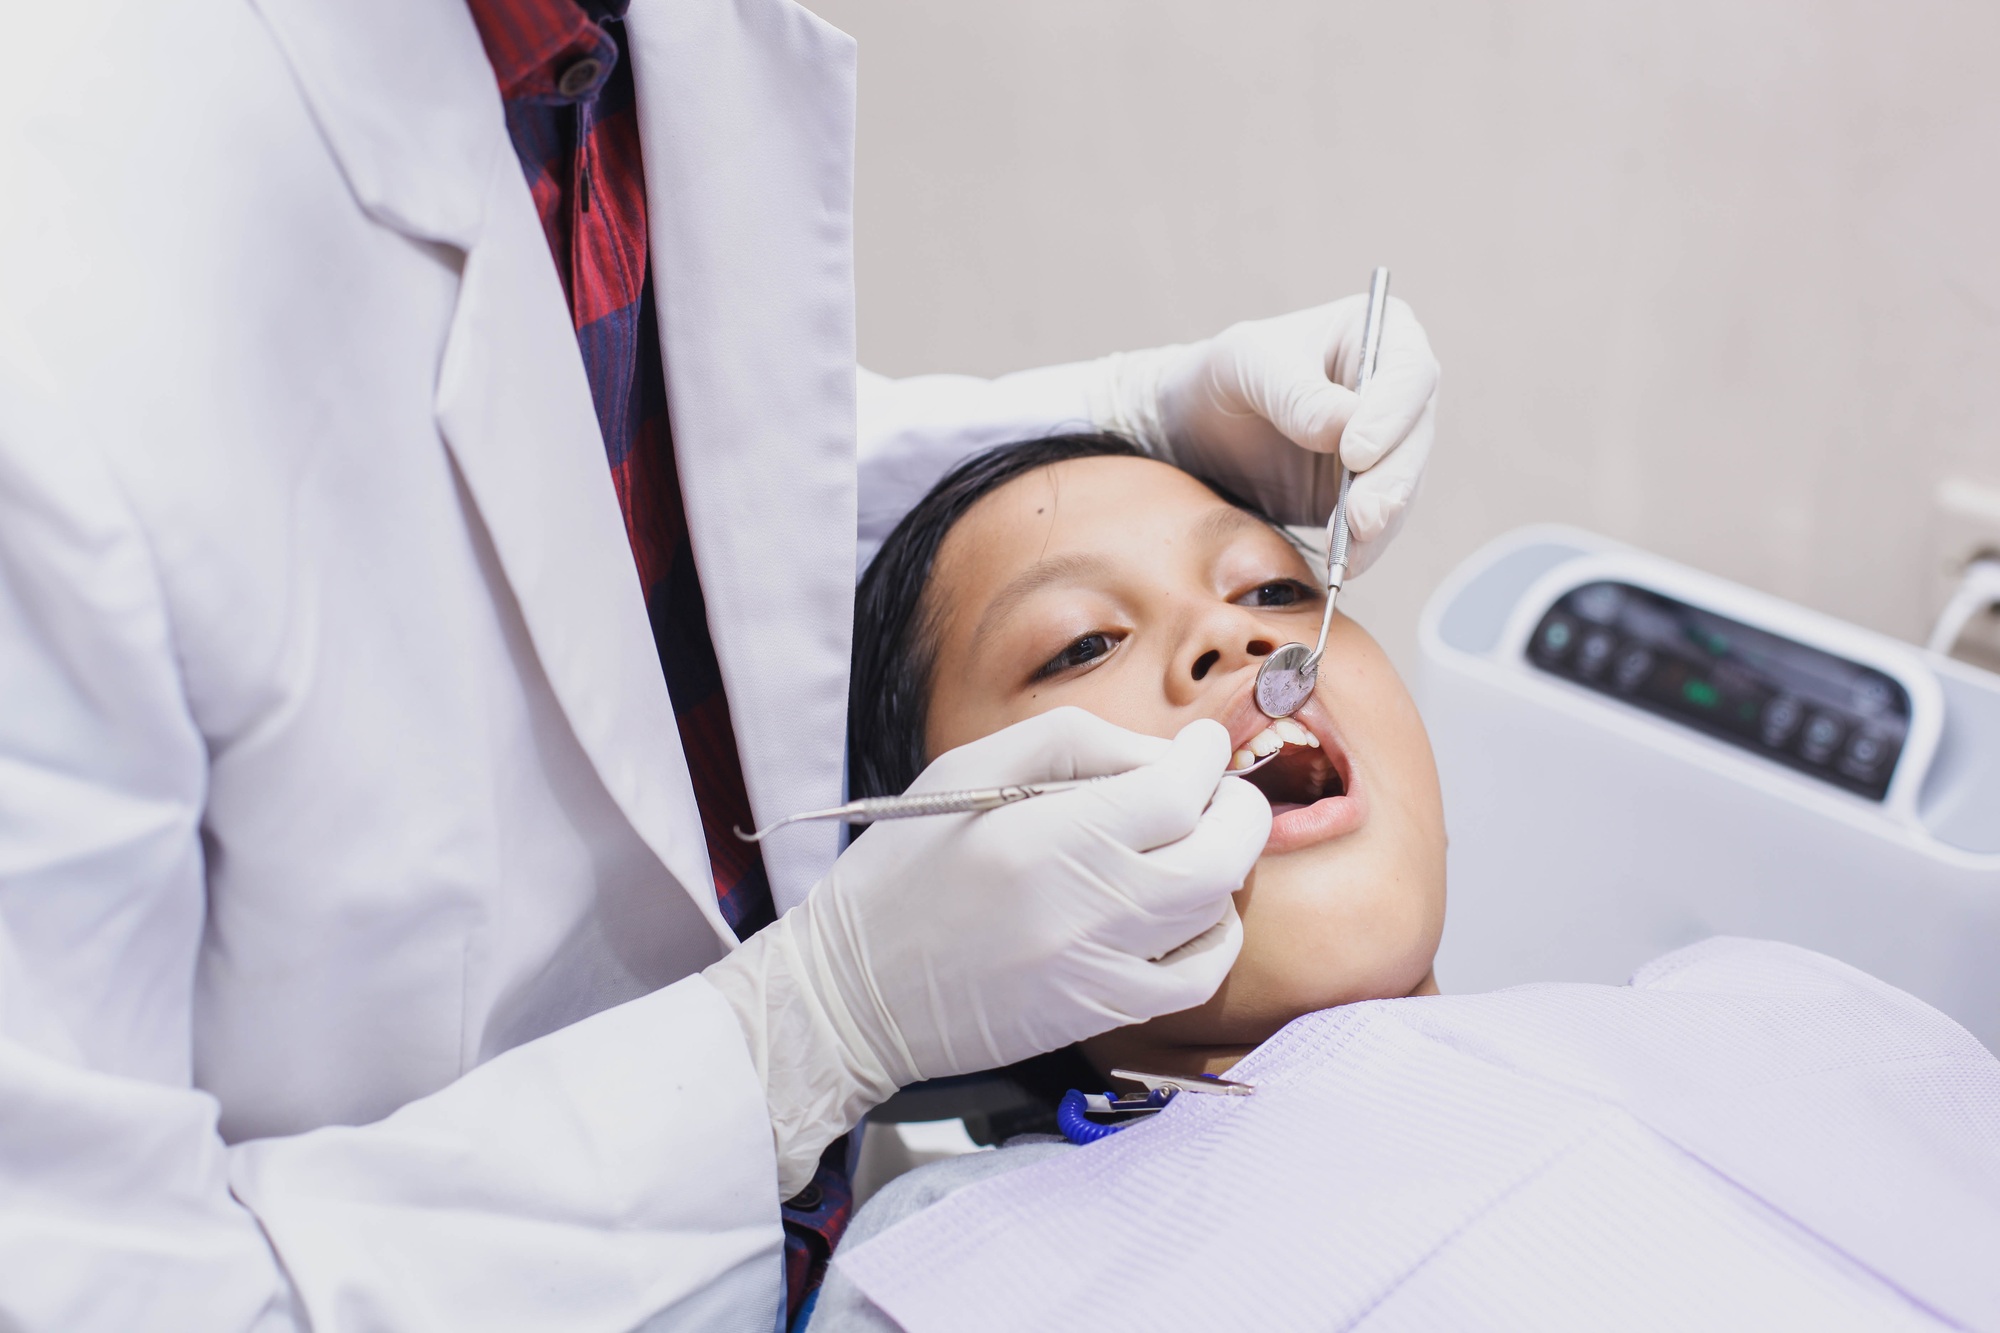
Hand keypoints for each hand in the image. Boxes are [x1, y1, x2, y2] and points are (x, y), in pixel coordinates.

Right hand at [704, 709, 1268, 1193]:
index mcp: (1043, 837)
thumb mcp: (966, 771)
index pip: (1175, 792)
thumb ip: (1073, 744)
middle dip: (1239, 812)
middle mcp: (1082, 909)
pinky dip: (1213, 936)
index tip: (1202, 747)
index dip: (1205, 759)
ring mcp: (1099, 971)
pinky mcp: (1101, 1014)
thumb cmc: (903, 870)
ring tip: (1197, 843)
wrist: (855, 991)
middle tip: (1224, 790)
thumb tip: (1161, 757)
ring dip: (1225, 867)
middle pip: (1219, 856)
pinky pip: (1196, 977)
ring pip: (1215, 913)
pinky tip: (1189, 911)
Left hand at [1087, 294, 1438, 574]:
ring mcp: (1387, 445)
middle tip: (1362, 517)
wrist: (1195, 426)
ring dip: (1381, 522)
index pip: (1408, 372)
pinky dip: (1365, 545)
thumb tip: (1344, 430)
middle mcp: (1396, 390)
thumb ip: (1296, 395)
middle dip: (1391, 483)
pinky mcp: (1367, 492)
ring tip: (1351, 550)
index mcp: (1381, 334)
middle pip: (1415, 437)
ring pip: (1404, 486)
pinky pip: (1380, 522)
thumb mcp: (1248, 366)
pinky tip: (1346, 562)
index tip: (1355, 451)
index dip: (1391, 414)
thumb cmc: (1225, 375)